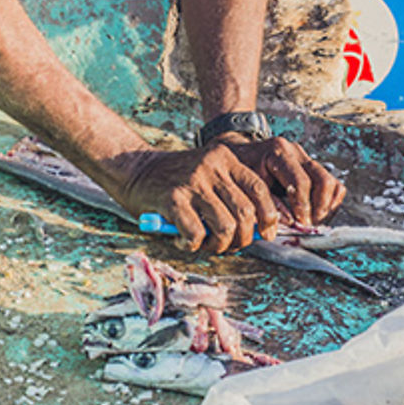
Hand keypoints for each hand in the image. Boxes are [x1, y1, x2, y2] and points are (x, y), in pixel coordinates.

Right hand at [117, 143, 281, 253]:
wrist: (135, 170)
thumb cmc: (175, 181)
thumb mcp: (208, 176)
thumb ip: (230, 196)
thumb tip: (256, 232)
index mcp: (225, 158)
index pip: (259, 189)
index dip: (268, 217)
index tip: (266, 234)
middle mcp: (212, 167)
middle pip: (245, 213)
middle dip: (242, 239)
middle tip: (229, 245)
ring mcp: (193, 182)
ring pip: (225, 227)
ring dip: (218, 245)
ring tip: (206, 245)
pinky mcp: (173, 198)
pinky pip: (196, 234)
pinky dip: (193, 246)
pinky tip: (183, 241)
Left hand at [214, 133, 345, 226]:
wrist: (240, 152)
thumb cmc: (242, 169)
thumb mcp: (248, 185)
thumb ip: (268, 204)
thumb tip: (290, 223)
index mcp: (277, 152)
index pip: (300, 181)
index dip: (303, 206)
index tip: (301, 223)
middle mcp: (296, 151)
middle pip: (322, 180)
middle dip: (319, 207)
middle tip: (309, 224)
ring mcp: (306, 157)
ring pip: (331, 182)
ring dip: (327, 206)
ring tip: (313, 220)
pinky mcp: (313, 166)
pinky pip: (334, 184)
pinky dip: (331, 201)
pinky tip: (318, 213)